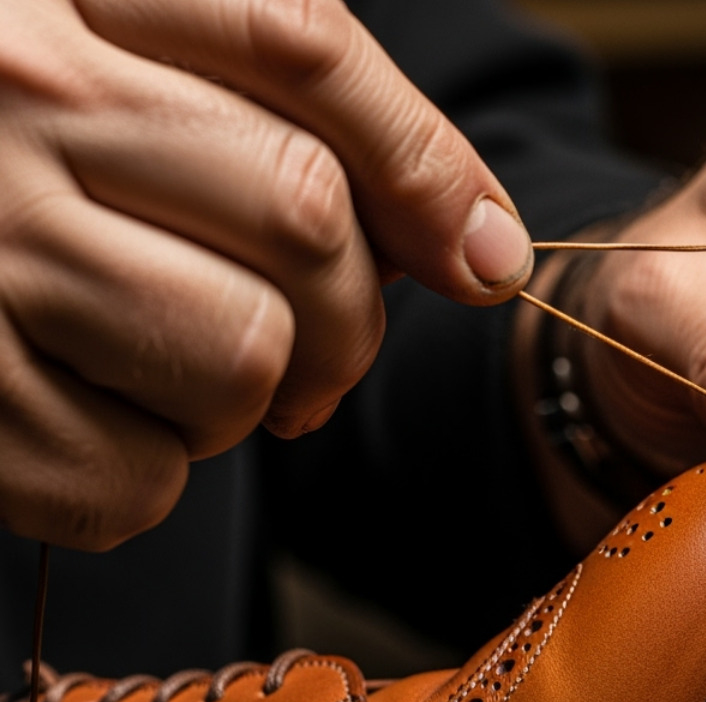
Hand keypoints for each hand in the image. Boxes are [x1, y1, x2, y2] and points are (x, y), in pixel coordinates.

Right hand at [0, 0, 532, 548]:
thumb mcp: (147, 80)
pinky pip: (134, 479)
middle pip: (304, 215)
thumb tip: (485, 252)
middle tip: (308, 343)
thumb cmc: (33, 163)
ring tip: (172, 367)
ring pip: (243, 355)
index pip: (300, 44)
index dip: (424, 167)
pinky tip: (94, 415)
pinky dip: (144, 477)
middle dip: (348, 316)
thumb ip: (308, 126)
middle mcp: (16, 91)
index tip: (484, 259)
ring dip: (248, 399)